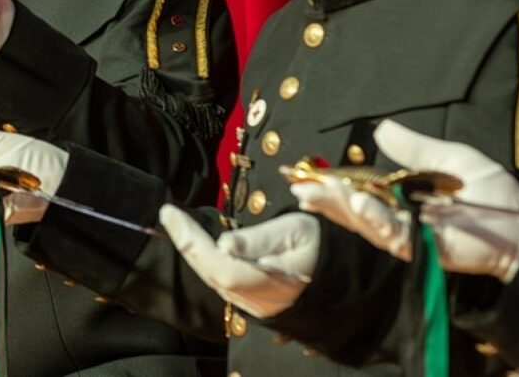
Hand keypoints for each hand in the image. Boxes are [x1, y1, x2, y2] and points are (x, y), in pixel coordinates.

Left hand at [160, 205, 314, 317]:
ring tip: (178, 224)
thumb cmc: (325, 246)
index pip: (221, 266)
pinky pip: (225, 284)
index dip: (191, 241)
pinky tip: (199, 244)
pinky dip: (207, 263)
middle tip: (169, 214)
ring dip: (194, 253)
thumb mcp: (297, 230)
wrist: (349, 277)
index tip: (170, 213)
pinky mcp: (259, 306)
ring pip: (216, 281)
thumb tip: (225, 243)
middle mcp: (263, 300)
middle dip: (187, 244)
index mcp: (275, 281)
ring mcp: (260, 307)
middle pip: (212, 275)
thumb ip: (260, 240)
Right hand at [297, 119, 518, 282]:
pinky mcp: (424, 250)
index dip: (333, 187)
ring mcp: (411, 237)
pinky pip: (393, 237)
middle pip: (355, 211)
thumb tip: (380, 129)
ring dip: (344, 209)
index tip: (307, 176)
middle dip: (327, 200)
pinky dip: (374, 221)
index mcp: (403, 199)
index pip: (360, 192)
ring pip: (367, 225)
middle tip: (300, 186)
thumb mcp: (450, 160)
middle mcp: (401, 220)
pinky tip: (358, 203)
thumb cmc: (495, 195)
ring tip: (323, 192)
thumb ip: (415, 149)